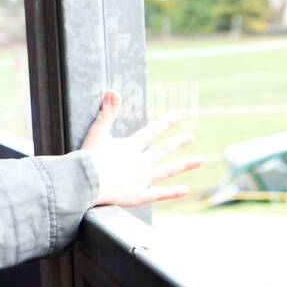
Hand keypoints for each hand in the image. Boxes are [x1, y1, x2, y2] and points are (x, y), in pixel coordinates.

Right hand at [80, 91, 201, 206]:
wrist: (88, 183)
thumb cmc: (89, 158)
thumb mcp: (96, 133)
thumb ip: (107, 113)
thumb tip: (113, 91)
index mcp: (130, 147)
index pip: (150, 132)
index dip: (164, 124)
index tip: (178, 118)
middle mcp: (140, 162)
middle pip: (162, 150)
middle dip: (177, 142)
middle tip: (190, 136)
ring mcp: (141, 180)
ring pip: (166, 171)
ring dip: (183, 165)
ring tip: (199, 160)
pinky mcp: (137, 196)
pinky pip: (158, 194)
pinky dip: (172, 192)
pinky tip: (185, 190)